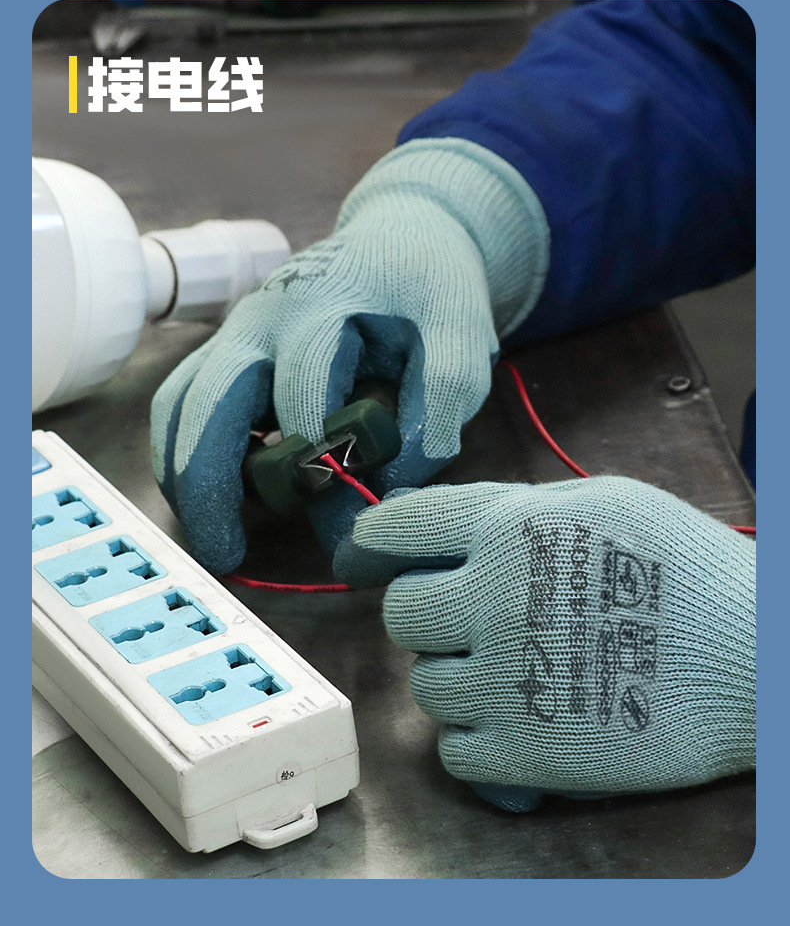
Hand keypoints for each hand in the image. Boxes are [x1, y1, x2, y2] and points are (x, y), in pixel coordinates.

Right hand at [151, 139, 547, 573]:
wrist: (399, 236)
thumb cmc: (430, 292)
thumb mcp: (462, 338)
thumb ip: (438, 406)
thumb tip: (384, 488)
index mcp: (323, 305)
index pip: (303, 389)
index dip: (319, 459)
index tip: (343, 519)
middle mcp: (262, 316)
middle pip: (211, 401)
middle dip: (212, 482)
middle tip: (229, 555)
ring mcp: (234, 330)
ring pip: (180, 405)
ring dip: (187, 476)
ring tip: (219, 539)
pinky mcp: (226, 347)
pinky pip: (182, 403)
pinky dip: (187, 454)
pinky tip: (215, 498)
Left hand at [334, 477, 755, 810]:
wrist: (758, 660)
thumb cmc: (688, 569)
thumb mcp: (603, 503)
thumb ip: (513, 506)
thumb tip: (432, 518)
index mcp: (508, 531)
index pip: (401, 528)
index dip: (372, 540)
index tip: (363, 554)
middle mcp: (491, 602)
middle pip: (401, 613)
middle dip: (428, 612)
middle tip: (473, 617)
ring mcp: (505, 683)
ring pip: (425, 685)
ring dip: (458, 676)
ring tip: (517, 670)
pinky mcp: (524, 754)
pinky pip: (452, 750)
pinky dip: (476, 736)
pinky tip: (520, 717)